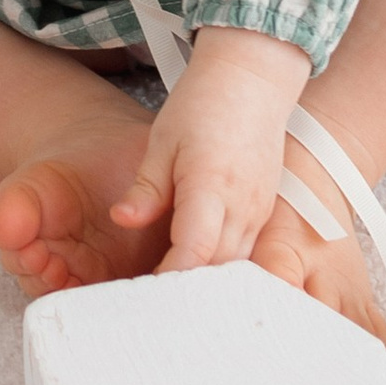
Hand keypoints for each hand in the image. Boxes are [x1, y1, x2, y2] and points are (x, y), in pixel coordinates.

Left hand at [108, 24, 309, 271]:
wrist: (251, 81)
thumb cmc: (203, 105)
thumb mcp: (164, 140)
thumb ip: (146, 187)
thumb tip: (121, 219)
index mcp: (211, 185)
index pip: (196, 250)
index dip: (172, 276)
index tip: (146, 292)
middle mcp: (242, 205)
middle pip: (216, 267)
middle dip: (187, 290)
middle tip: (152, 303)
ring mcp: (259, 211)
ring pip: (235, 265)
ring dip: (207, 280)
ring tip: (174, 295)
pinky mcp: (264, 211)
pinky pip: (246, 252)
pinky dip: (223, 266)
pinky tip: (200, 271)